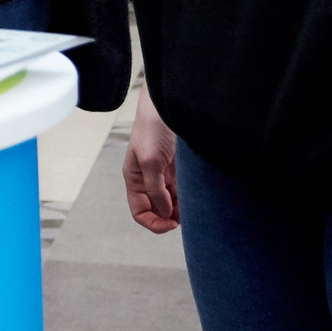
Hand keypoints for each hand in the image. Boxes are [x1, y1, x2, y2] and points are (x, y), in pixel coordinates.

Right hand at [122, 87, 180, 232]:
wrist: (167, 107)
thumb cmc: (152, 130)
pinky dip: (188, 198)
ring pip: (171, 202)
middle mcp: (148, 180)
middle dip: (169, 218)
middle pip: (156, 210)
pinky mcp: (177, 169)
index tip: (171, 224)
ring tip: (193, 209)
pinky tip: (196, 198)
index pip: (140, 211)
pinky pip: (182, 191)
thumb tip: (165, 212)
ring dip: (180, 209)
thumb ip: (156, 189)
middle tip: (185, 218)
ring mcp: (163, 175)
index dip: (153, 222)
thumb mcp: (151, 161)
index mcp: (135, 180)